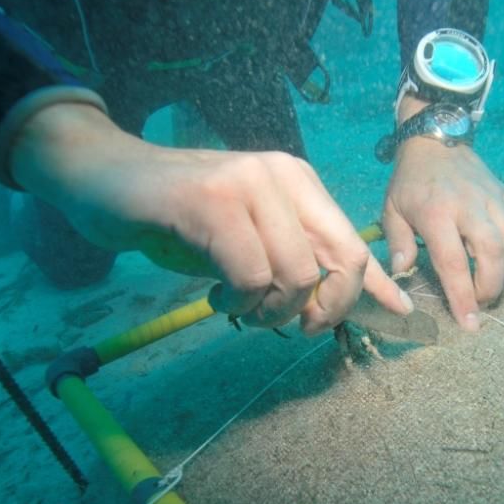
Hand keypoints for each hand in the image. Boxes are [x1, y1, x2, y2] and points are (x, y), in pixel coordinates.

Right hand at [9, 103, 412, 333]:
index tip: (400, 314)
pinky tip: (216, 297)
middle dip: (326, 310)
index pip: (353, 241)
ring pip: (296, 276)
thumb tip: (335, 305)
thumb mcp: (248, 240)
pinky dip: (238, 302)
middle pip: (341, 260)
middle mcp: (282, 175)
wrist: (103, 178)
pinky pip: (250, 275)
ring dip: (270, 312)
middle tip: (293, 328)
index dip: (377, 285)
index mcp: (298, 182)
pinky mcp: (211, 201)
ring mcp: (248, 184)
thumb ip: (292, 261)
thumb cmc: (179, 217)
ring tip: (239, 309)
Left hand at [382, 133, 503, 331]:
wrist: (436, 141)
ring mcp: (492, 200)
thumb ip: (398, 244)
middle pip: (492, 255)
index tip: (469, 323)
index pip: (453, 262)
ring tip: (497, 290)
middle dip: (491, 288)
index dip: (463, 296)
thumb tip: (403, 275)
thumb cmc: (410, 183)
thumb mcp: (392, 211)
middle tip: (482, 304)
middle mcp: (469, 207)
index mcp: (436, 214)